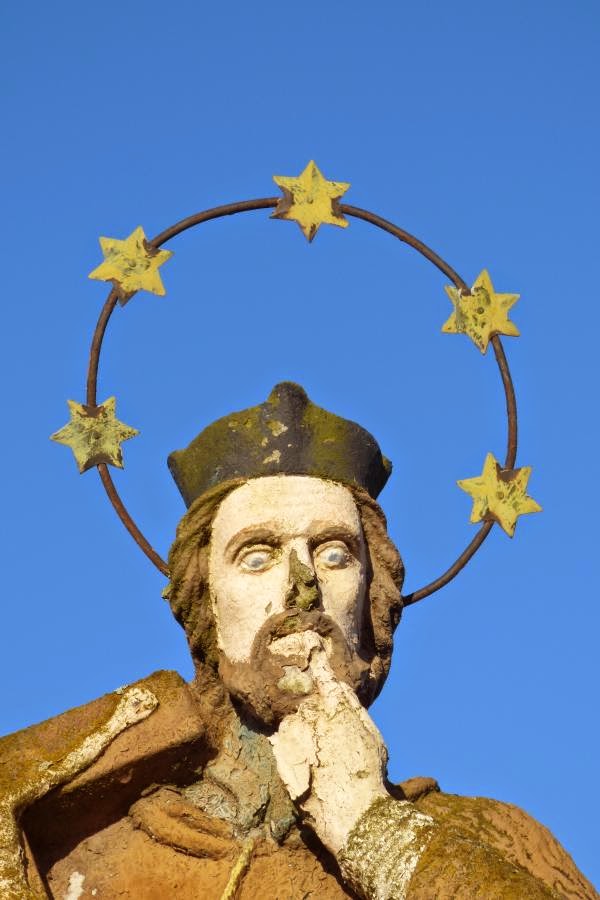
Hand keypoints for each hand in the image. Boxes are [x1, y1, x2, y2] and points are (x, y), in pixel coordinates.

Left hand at [268, 631, 388, 854]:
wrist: (352, 814)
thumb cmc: (369, 775)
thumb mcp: (370, 735)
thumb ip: (352, 708)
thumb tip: (338, 688)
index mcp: (336, 704)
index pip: (321, 671)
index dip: (314, 654)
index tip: (309, 641)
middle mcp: (310, 712)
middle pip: (305, 701)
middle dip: (312, 712)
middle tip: (328, 740)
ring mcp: (291, 731)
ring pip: (292, 721)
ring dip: (300, 732)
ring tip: (319, 760)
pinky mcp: (279, 753)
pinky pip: (280, 740)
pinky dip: (289, 747)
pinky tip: (307, 766)